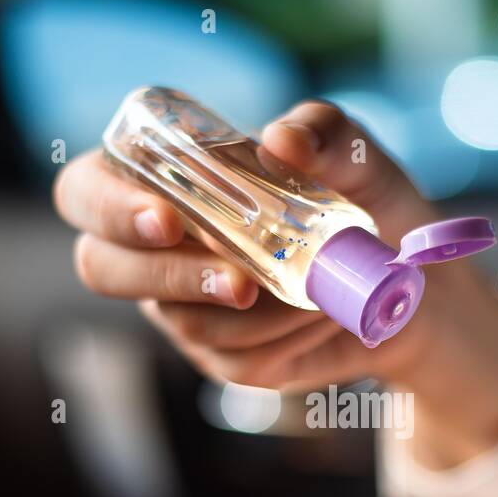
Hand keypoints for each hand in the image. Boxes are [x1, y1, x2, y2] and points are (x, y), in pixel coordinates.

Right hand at [52, 101, 497, 468]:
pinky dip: (290, 337)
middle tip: (242, 281)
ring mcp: (184, 308)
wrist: (410, 282)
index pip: (87, 191)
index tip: (167, 218)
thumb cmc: (367, 201)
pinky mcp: (225, 359)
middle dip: (168, 275)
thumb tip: (283, 141)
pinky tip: (324, 316)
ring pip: (187, 321)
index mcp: (161, 178)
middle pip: (103, 268)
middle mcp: (156, 247)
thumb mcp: (358, 157)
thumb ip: (324, 134)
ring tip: (321, 287)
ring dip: (263, 310)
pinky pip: (238, 361)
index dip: (108, 207)